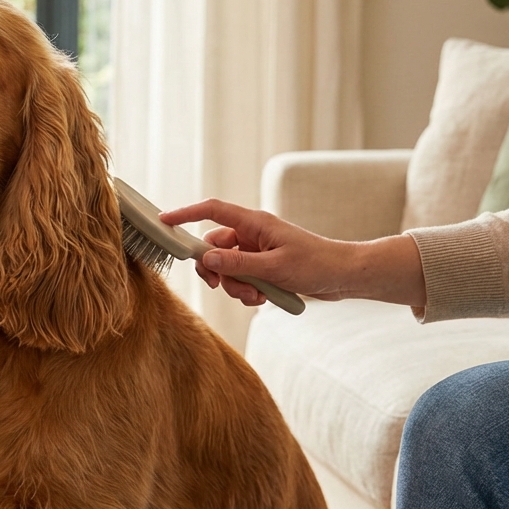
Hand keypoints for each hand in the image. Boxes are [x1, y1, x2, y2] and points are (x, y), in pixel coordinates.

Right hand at [157, 199, 343, 305]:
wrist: (345, 277)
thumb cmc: (316, 264)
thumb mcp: (273, 267)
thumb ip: (237, 263)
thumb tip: (204, 259)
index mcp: (254, 223)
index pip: (211, 211)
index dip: (185, 214)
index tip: (164, 221)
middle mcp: (252, 234)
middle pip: (214, 248)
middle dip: (216, 271)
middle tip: (219, 286)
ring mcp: (257, 251)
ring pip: (226, 268)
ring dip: (235, 286)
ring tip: (256, 296)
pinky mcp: (263, 267)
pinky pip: (240, 278)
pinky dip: (246, 291)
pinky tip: (264, 297)